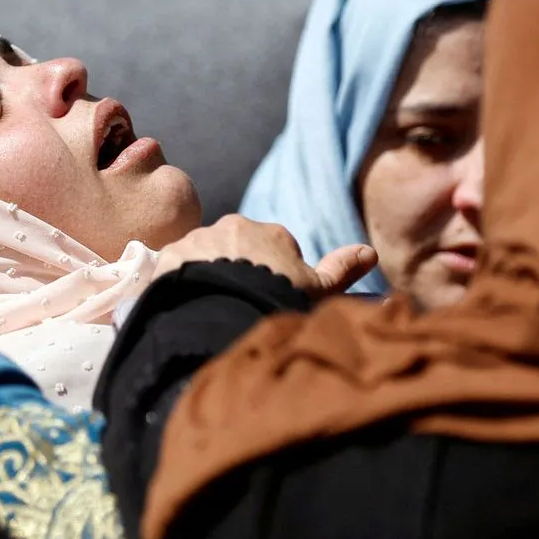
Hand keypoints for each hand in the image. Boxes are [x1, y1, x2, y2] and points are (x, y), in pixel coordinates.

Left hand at [154, 214, 376, 297]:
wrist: (222, 312)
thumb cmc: (274, 300)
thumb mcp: (316, 291)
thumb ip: (341, 270)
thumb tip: (370, 252)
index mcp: (272, 233)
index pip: (274, 251)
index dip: (274, 277)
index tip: (268, 299)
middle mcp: (233, 227)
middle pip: (236, 250)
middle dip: (237, 273)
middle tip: (237, 306)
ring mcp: (198, 239)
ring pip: (203, 257)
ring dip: (206, 278)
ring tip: (209, 311)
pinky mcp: (168, 256)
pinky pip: (173, 268)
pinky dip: (179, 284)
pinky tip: (184, 308)